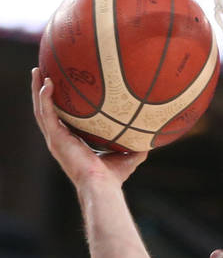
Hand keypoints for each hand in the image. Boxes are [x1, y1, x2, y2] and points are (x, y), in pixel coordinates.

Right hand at [31, 68, 146, 188]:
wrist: (102, 185)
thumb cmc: (113, 177)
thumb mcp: (127, 157)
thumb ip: (135, 146)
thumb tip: (152, 138)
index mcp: (71, 143)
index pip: (61, 120)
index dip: (58, 105)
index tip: (59, 89)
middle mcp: (60, 141)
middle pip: (45, 111)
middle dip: (42, 92)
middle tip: (41, 72)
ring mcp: (55, 140)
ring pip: (41, 110)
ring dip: (37, 90)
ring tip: (36, 71)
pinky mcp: (55, 139)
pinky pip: (46, 114)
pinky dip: (45, 98)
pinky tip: (47, 83)